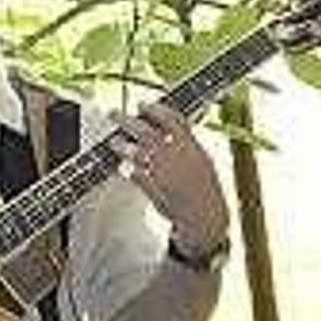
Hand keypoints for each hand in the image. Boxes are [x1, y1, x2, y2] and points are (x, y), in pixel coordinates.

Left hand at [111, 102, 229, 260]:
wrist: (205, 216)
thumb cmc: (205, 190)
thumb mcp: (203, 160)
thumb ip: (187, 144)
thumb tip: (172, 130)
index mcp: (191, 147)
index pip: (171, 119)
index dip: (155, 109)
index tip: (142, 105)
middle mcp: (176, 157)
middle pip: (146, 131)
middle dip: (127, 121)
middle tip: (116, 115)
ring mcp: (163, 172)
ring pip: (135, 152)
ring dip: (121, 144)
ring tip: (114, 142)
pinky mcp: (153, 188)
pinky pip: (133, 175)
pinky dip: (125, 169)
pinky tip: (120, 167)